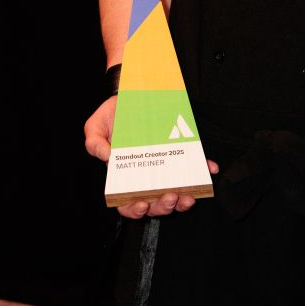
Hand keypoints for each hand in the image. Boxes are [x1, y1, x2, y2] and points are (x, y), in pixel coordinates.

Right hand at [84, 96, 218, 219]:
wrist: (129, 96)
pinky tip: (210, 168)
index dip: (135, 210)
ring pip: (175, 191)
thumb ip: (94, 143)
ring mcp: (164, 166)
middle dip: (164, 206)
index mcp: (124, 177)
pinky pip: (193, 164)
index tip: (143, 204)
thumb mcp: (95, 127)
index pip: (128, 203)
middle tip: (170, 197)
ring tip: (188, 196)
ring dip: (183, 198)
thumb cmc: (110, 116)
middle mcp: (145, 176)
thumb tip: (106, 156)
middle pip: (155, 202)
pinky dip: (203, 168)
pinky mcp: (178, 152)